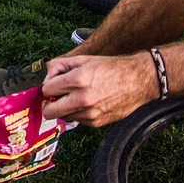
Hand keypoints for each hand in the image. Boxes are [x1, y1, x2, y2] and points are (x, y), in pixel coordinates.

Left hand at [40, 52, 156, 126]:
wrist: (138, 81)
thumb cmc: (112, 68)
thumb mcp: (83, 59)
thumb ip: (59, 66)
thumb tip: (46, 77)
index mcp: (77, 80)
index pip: (46, 90)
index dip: (48, 85)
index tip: (54, 84)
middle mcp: (82, 99)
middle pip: (49, 111)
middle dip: (50, 103)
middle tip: (57, 96)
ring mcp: (89, 113)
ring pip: (62, 117)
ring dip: (65, 108)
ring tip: (77, 96)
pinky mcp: (96, 123)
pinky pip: (77, 120)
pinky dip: (78, 113)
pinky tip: (88, 102)